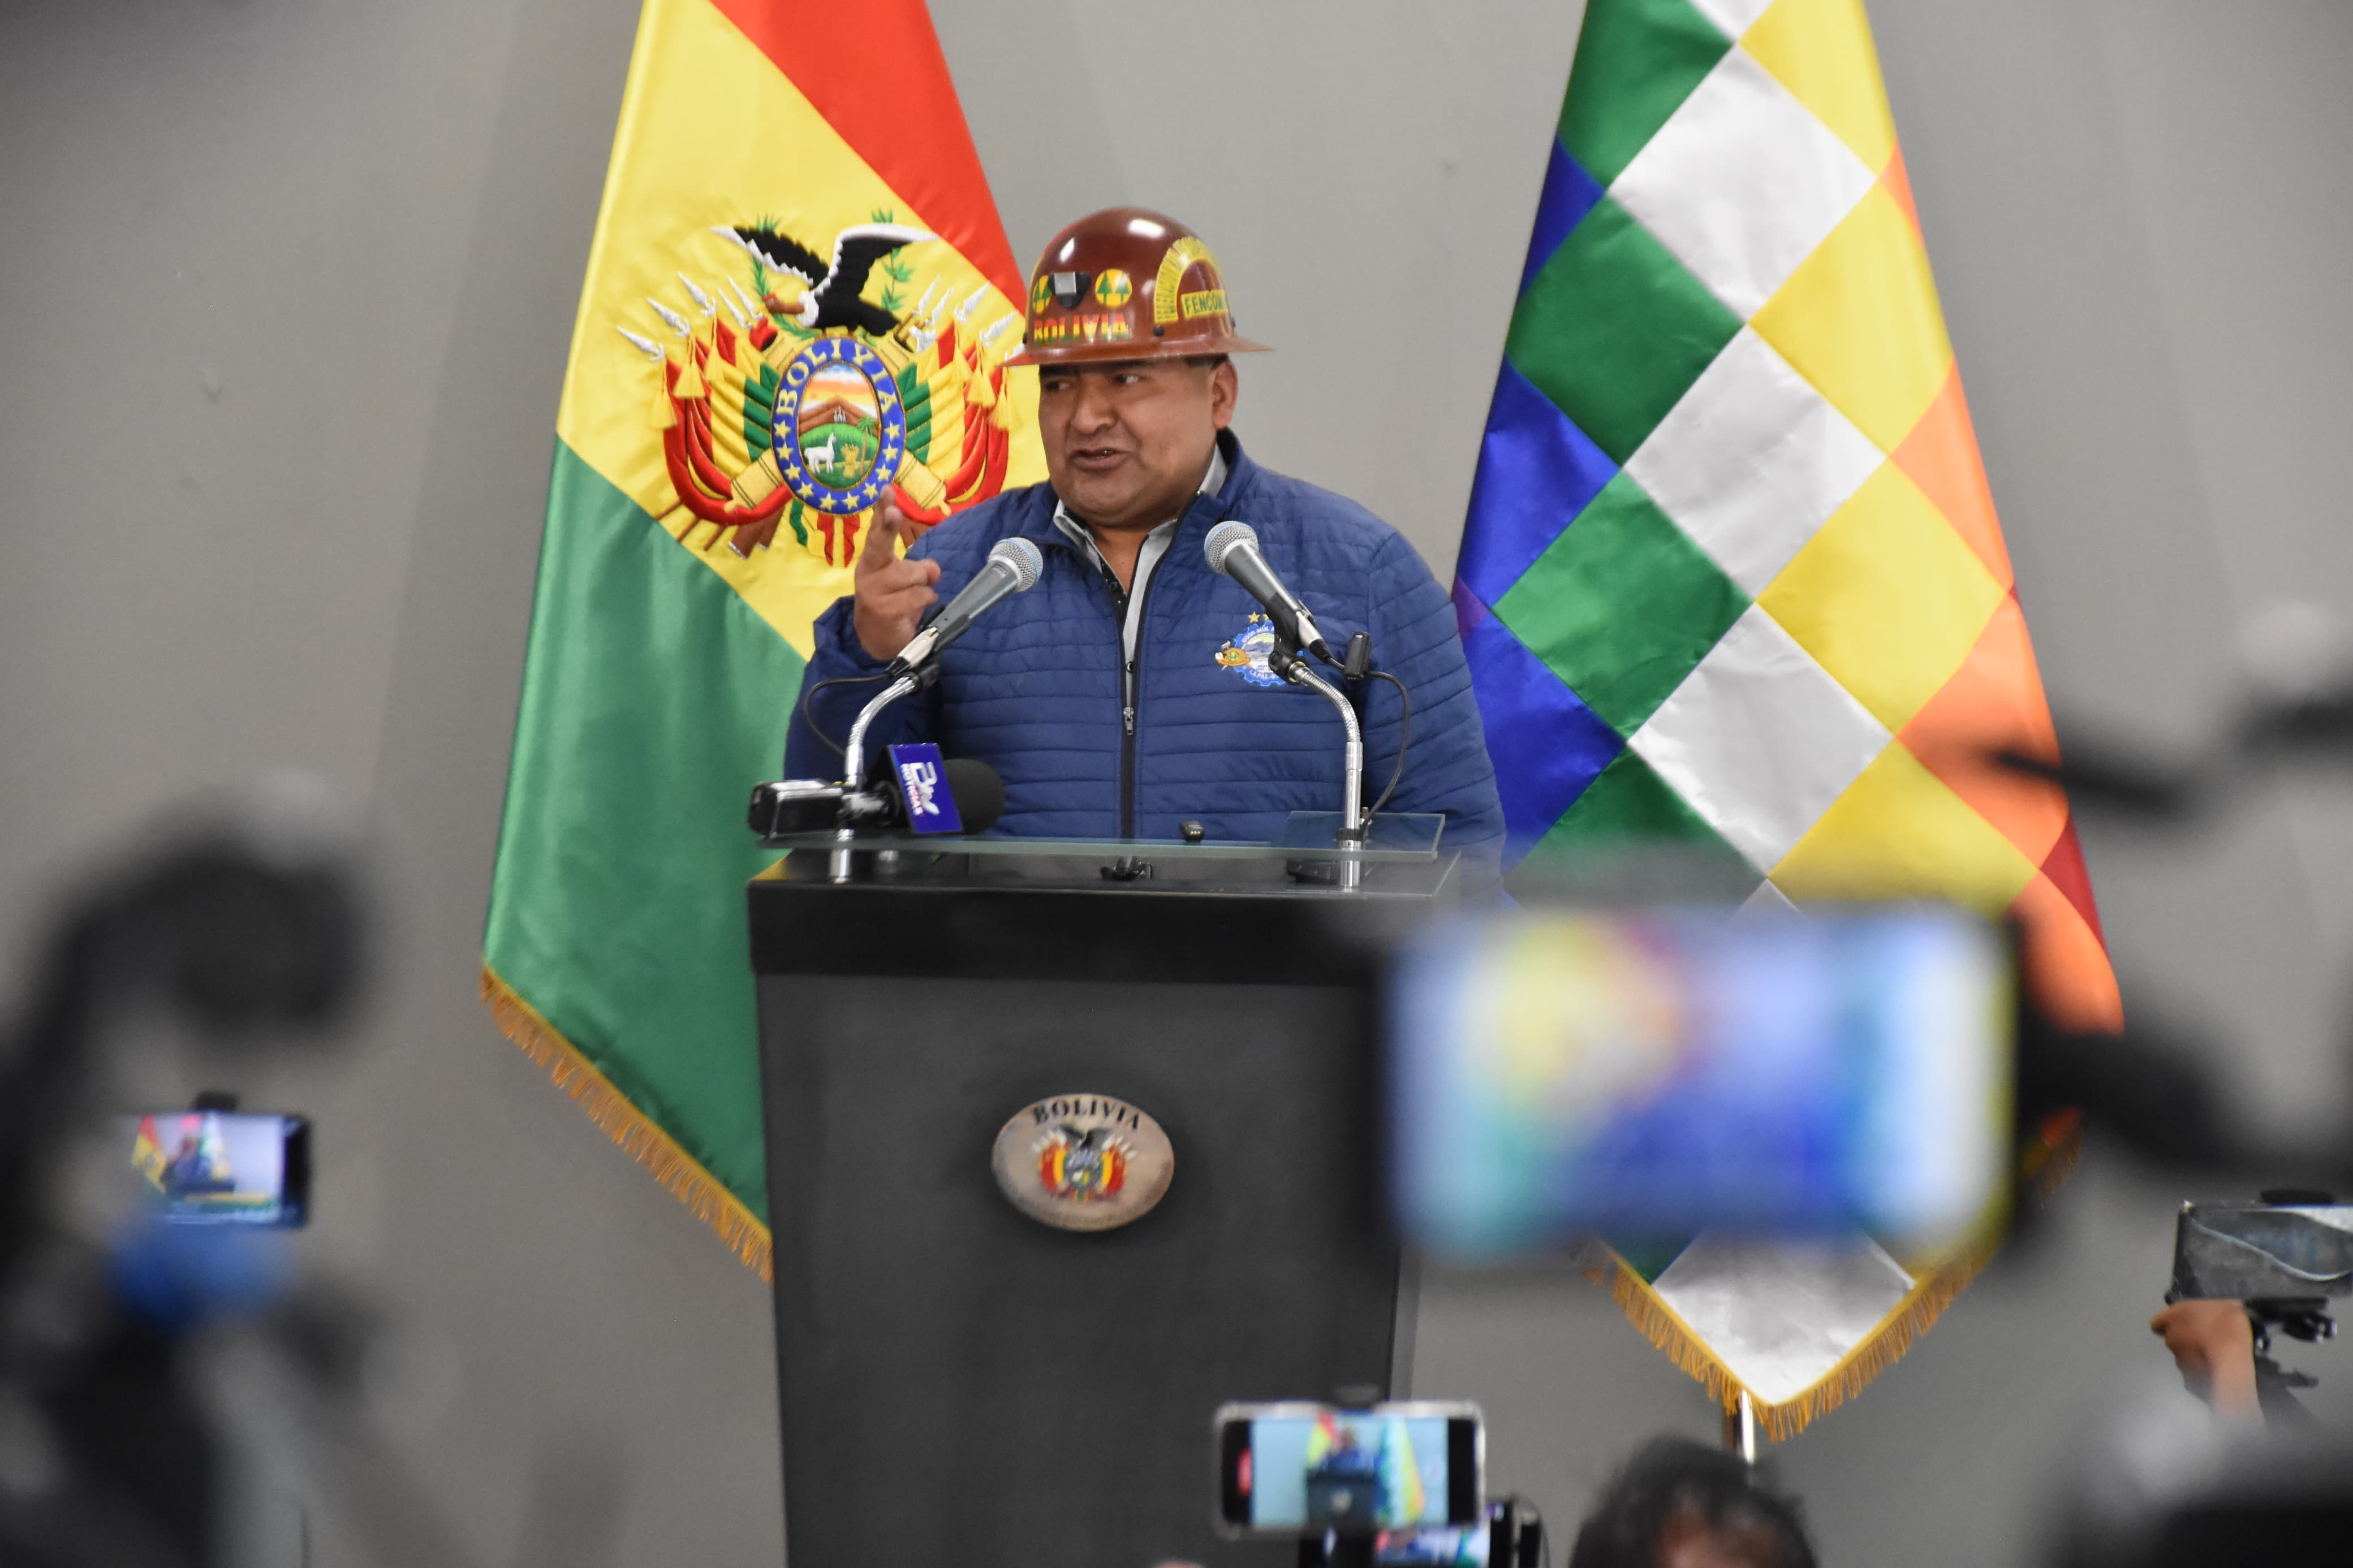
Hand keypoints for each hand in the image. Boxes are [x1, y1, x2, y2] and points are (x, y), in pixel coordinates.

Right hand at [851, 497, 940, 661]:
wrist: (875, 639)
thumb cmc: (893, 600)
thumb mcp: (906, 579)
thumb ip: (919, 567)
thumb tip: (932, 570)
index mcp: (872, 559)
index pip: (877, 530)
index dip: (882, 510)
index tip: (887, 490)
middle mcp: (867, 572)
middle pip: (880, 544)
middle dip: (888, 526)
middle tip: (894, 512)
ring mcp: (873, 592)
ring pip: (913, 574)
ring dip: (923, 584)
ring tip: (913, 595)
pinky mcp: (884, 611)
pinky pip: (919, 596)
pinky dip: (925, 599)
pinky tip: (914, 608)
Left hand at [2150, 1299, 2260, 1417]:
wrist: (2236, 1357)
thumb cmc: (2231, 1326)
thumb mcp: (2226, 1306)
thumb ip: (2210, 1310)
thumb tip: (2217, 1313)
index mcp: (2175, 1316)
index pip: (2158, 1322)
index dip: (2168, 1324)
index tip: (2179, 1327)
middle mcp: (2171, 1338)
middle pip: (2172, 1341)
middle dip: (2185, 1342)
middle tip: (2205, 1343)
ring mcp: (2179, 1361)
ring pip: (2183, 1359)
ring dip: (2194, 1359)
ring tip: (2215, 1359)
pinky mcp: (2188, 1380)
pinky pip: (2193, 1377)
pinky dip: (2201, 1377)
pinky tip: (2216, 1374)